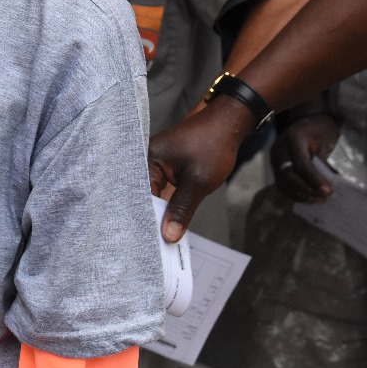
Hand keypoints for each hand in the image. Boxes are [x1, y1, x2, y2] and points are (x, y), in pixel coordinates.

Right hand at [147, 97, 253, 242]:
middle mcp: (146, 159)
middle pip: (142, 195)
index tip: (145, 242)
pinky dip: (166, 202)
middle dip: (148, 217)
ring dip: (158, 211)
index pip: (138, 195)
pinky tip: (167, 219)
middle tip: (149, 245)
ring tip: (156, 237)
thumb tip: (168, 237)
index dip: (142, 218)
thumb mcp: (198, 182)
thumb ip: (181, 209)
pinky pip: (161, 188)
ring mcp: (157, 162)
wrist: (229, 122)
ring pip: (153, 193)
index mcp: (147, 159)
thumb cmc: (213, 146)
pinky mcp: (167, 165)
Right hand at [271, 112, 338, 203]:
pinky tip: (308, 198)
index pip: (300, 164)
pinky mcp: (274, 166)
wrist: (305, 121)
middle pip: (287, 175)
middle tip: (324, 197)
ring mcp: (274, 158)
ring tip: (318, 200)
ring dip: (300, 194)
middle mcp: (278, 149)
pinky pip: (281, 184)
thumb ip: (322, 160)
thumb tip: (326, 183)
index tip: (328, 191)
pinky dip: (294, 194)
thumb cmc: (318, 129)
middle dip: (306, 189)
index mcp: (292, 139)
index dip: (314, 180)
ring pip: (282, 182)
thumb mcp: (324, 140)